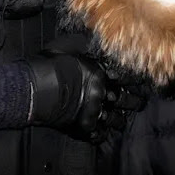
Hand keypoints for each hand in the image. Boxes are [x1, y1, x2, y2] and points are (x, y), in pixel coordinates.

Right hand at [27, 39, 146, 142]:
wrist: (34, 89)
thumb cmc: (48, 65)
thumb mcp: (68, 46)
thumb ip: (84, 47)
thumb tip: (92, 39)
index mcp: (99, 72)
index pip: (124, 78)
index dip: (133, 81)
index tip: (141, 83)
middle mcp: (101, 92)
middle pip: (125, 100)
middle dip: (134, 102)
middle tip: (141, 103)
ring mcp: (94, 111)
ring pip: (116, 120)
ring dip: (120, 120)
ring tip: (123, 121)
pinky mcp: (84, 127)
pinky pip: (99, 135)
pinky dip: (102, 135)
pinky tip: (103, 134)